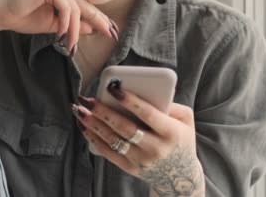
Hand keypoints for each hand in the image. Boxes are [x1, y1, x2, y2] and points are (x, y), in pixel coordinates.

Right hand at [0, 0, 118, 52]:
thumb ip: (73, 26)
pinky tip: (61, 36)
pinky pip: (65, 7)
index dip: (99, 19)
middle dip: (98, 22)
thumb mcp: (55, 26)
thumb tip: (93, 29)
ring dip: (74, 31)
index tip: (111, 31)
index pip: (85, 6)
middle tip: (110, 35)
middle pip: (84, 5)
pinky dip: (66, 24)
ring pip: (75, 9)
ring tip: (70, 46)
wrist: (2, 14)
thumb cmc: (24, 17)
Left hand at [72, 82, 204, 196]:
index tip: (113, 88)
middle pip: (125, 128)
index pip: (147, 114)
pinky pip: (108, 153)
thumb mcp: (186, 120)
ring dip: (93, 124)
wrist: (180, 176)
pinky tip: (84, 127)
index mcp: (171, 133)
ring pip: (113, 140)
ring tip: (79, 110)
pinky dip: (94, 139)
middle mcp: (156, 148)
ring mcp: (142, 160)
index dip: (129, 100)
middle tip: (88, 99)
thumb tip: (148, 90)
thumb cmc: (180, 139)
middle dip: (103, 112)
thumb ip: (172, 104)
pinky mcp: (130, 168)